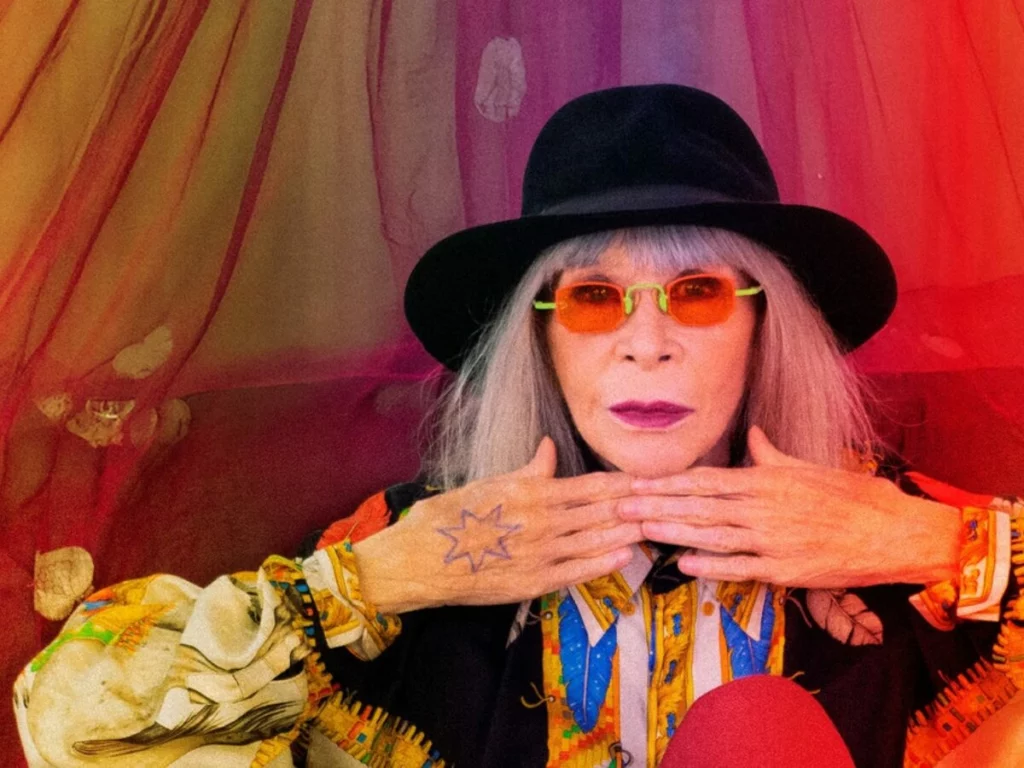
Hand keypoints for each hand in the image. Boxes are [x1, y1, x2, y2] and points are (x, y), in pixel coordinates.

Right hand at [352, 437, 642, 612]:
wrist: (418, 560)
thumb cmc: (447, 517)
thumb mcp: (488, 484)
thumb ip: (527, 471)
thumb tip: (549, 448)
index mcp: (531, 491)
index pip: (591, 485)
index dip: (624, 482)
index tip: (650, 478)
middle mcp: (542, 520)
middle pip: (601, 511)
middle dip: (636, 506)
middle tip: (668, 501)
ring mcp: (540, 553)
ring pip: (595, 539)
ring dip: (628, 532)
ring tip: (657, 525)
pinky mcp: (533, 582)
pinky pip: (577, 571)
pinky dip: (603, 562)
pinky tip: (625, 555)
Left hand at [619, 427, 959, 587]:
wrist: (893, 531)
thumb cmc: (852, 496)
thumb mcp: (809, 467)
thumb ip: (773, 455)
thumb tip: (754, 434)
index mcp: (766, 480)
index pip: (705, 480)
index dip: (668, 482)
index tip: (636, 482)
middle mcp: (762, 507)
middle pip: (698, 506)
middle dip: (656, 505)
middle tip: (619, 506)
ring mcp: (771, 540)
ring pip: (710, 535)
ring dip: (671, 532)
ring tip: (639, 529)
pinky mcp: (783, 571)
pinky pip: (739, 567)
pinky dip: (710, 565)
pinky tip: (682, 563)